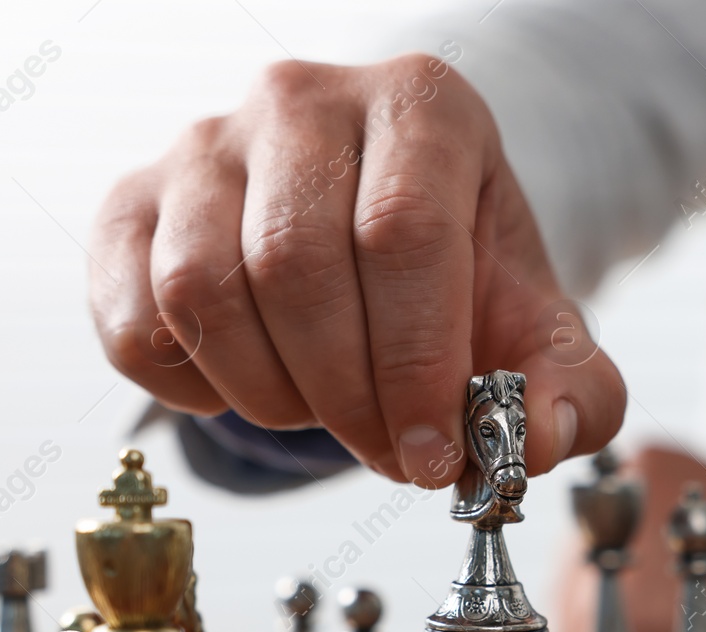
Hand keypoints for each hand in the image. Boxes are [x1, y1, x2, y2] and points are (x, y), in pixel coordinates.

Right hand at [88, 53, 624, 485]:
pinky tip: (256, 390)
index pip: (403, 233)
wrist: (381, 245)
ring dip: (273, 393)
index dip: (417, 363)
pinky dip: (193, 390)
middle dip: (350, 394)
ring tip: (330, 413)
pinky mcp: (132, 204)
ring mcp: (204, 145)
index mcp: (421, 107)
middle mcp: (303, 101)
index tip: (434, 452)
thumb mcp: (538, 326)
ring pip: (206, 291)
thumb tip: (541, 443)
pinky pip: (136, 322)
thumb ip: (573, 390)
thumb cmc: (463, 280)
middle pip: (299, 265)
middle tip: (391, 455)